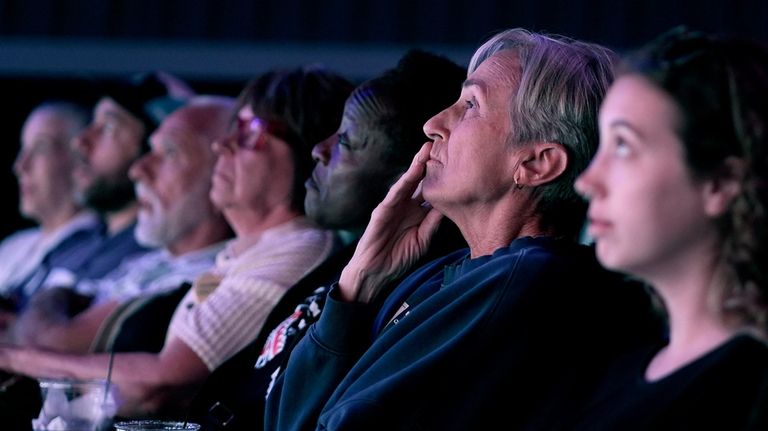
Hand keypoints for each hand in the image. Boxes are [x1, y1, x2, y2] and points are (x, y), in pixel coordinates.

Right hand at [339, 142, 443, 302]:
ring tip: (426, 150)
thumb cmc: (398, 257)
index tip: (455, 162)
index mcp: (416, 212)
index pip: (430, 190)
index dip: (440, 177)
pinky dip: (402, 183)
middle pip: (419, 181)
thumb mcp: (423, 238)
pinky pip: (393, 195)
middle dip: (428, 164)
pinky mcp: (381, 211)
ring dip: (416, 166)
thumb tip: (448, 203)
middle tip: (440, 145)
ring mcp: (393, 206)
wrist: (376, 272)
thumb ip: (433, 222)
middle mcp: (406, 205)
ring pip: (406, 183)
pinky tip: (411, 173)